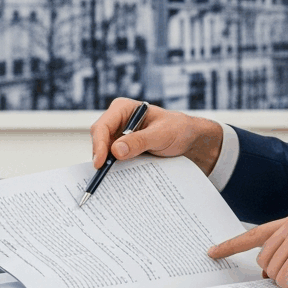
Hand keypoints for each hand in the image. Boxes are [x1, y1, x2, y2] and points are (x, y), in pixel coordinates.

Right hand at [90, 97, 223, 174]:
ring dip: (106, 163)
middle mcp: (117, 120)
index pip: (102, 126)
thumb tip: (116, 150)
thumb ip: (139, 141)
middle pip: (99, 139)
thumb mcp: (161, 134)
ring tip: (108, 178)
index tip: (100, 162)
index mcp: (123, 108)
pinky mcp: (123, 148)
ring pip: (103, 150)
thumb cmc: (177, 129)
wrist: (188, 139)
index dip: (99, 145)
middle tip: (103, 174)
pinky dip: (113, 167)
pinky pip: (112, 158)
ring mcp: (119, 135)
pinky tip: (117, 177)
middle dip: (100, 155)